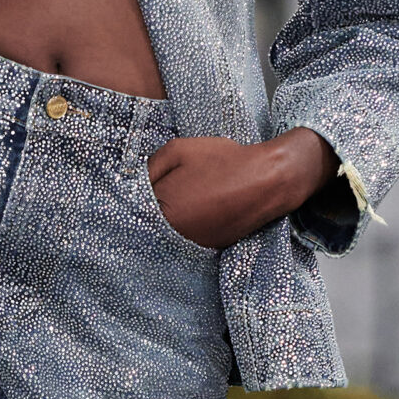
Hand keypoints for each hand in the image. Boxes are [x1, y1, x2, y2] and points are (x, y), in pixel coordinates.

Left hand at [148, 129, 334, 249]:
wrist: (268, 180)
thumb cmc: (223, 161)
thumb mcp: (177, 151)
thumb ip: (148, 167)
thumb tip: (132, 181)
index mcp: (163, 212)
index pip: (131, 209)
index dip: (131, 197)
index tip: (131, 189)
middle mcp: (175, 236)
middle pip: (146, 226)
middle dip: (146, 210)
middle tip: (156, 192)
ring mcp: (194, 245)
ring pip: (165, 234)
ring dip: (165, 221)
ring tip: (180, 198)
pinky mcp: (210, 248)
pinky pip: (186, 238)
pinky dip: (185, 226)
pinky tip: (194, 208)